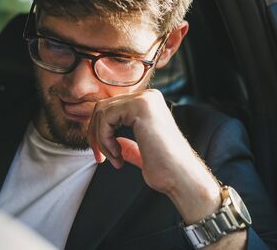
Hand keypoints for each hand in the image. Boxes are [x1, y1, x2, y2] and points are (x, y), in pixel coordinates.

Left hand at [87, 89, 220, 222]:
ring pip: (101, 112)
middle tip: (101, 159)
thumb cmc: (166, 171)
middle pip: (103, 107)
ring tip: (115, 158)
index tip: (102, 157)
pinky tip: (117, 155)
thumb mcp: (142, 154)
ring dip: (101, 140)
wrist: (181, 178)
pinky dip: (104, 139)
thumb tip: (117, 141)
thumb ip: (129, 145)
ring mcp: (145, 99)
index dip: (100, 133)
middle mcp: (148, 97)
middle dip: (96, 135)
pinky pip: (106, 117)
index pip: (110, 110)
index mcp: (150, 106)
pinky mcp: (141, 106)